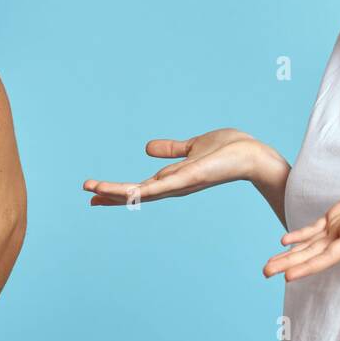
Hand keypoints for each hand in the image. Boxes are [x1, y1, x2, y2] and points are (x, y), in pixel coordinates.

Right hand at [83, 127, 276, 205]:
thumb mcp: (192, 146)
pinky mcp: (189, 179)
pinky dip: (141, 190)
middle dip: (110, 194)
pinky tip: (125, 191)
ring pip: (142, 192)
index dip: (117, 190)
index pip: (139, 187)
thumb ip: (171, 150)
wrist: (253, 154)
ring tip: (92, 189)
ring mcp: (180, 185)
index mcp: (173, 179)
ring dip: (116, 192)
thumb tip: (146, 148)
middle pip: (136, 194)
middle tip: (86, 193)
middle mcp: (174, 186)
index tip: (94, 192)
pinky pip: (160, 187)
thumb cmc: (230, 150)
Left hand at [263, 164, 339, 281]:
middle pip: (313, 254)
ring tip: (268, 265)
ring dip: (290, 254)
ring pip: (311, 244)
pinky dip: (300, 235)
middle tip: (264, 272)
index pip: (327, 255)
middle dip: (289, 263)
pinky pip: (317, 228)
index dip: (307, 266)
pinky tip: (284, 241)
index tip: (287, 277)